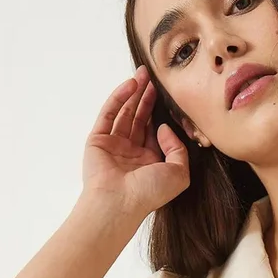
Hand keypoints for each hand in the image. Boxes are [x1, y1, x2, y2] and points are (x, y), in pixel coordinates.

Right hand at [81, 65, 190, 218]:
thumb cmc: (148, 193)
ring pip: (125, 113)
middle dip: (147, 97)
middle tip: (155, 77)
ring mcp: (113, 145)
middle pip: (140, 118)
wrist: (118, 203)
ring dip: (134, 93)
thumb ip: (178, 149)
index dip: (161, 112)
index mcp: (149, 162)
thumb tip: (164, 127)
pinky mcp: (98, 139)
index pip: (155, 132)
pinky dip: (119, 98)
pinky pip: (109, 114)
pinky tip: (131, 85)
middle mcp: (131, 153)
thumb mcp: (179, 174)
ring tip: (144, 74)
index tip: (169, 95)